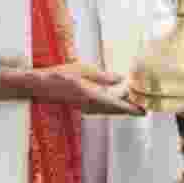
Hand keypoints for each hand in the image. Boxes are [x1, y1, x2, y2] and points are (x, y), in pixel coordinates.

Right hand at [30, 62, 144, 115]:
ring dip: (118, 107)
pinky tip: (110, 99)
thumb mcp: (84, 70)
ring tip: (128, 101)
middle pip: (114, 110)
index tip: (143, 112)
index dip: (131, 109)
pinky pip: (100, 108)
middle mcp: (91, 106)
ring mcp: (85, 108)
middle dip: (127, 109)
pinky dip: (109, 105)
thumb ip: (104, 76)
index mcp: (93, 97)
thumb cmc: (60, 76)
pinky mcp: (80, 106)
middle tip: (140, 107)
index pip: (118, 105)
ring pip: (107, 110)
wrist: (40, 87)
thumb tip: (121, 78)